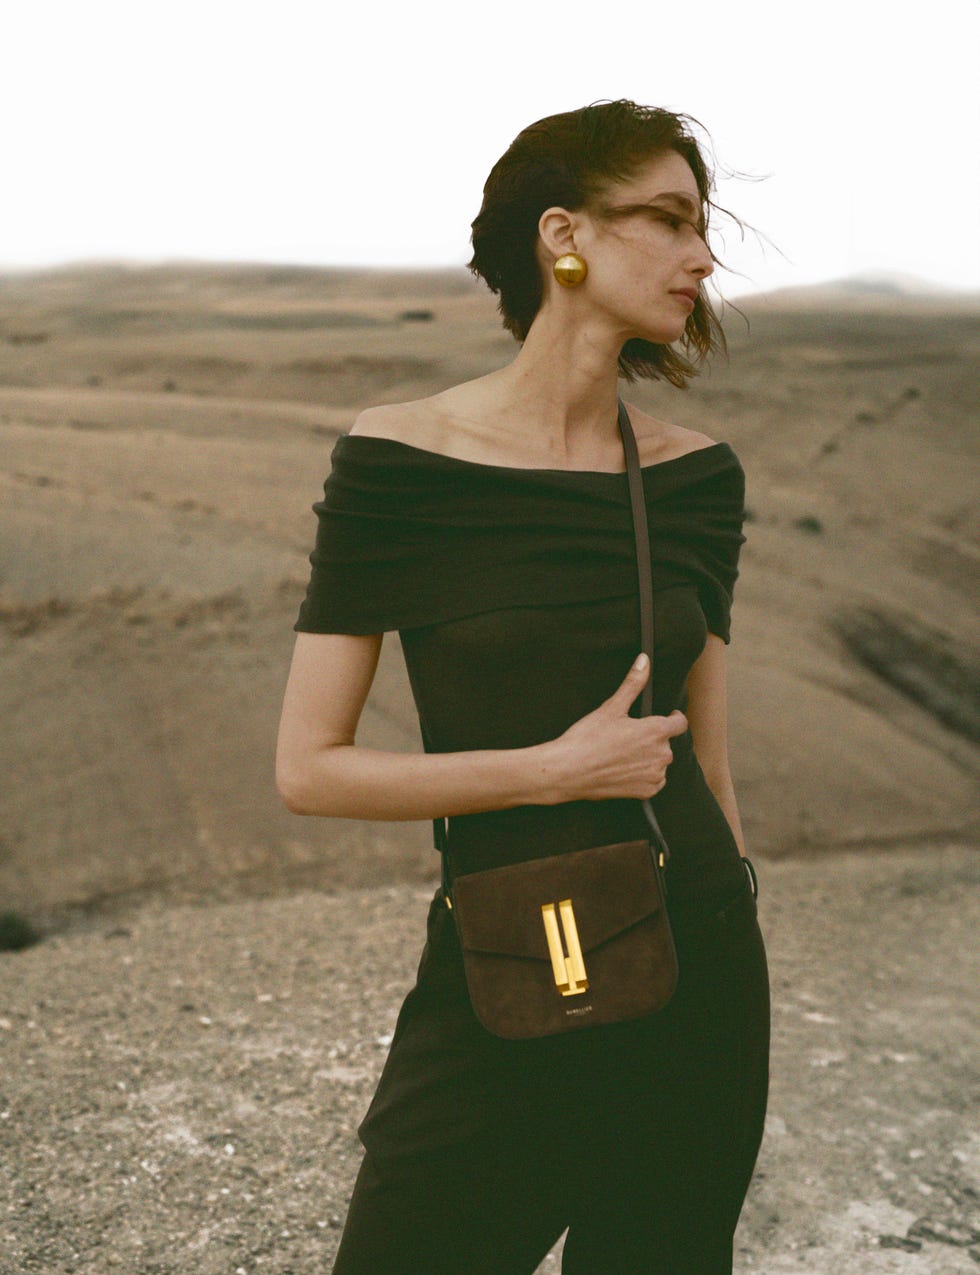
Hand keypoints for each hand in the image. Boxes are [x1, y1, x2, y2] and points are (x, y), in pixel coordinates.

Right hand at [543, 654, 687, 803]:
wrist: (569, 771)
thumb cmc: (588, 738)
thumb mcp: (612, 707)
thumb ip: (633, 683)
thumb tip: (645, 660)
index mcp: (656, 731)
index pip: (680, 723)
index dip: (674, 717)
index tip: (667, 716)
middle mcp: (661, 755)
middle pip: (666, 743)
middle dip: (653, 738)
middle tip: (629, 736)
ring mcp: (654, 775)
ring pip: (660, 762)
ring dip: (649, 757)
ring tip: (624, 754)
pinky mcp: (646, 792)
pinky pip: (654, 781)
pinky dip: (644, 775)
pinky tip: (625, 769)